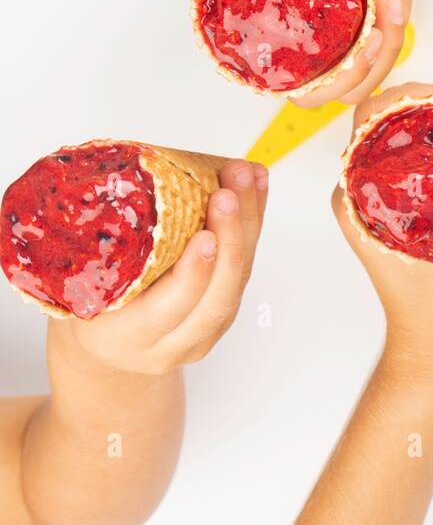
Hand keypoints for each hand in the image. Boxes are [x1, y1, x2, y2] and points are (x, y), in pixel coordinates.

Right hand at [51, 162, 267, 376]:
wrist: (110, 346)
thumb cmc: (93, 305)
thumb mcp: (86, 287)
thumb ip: (107, 252)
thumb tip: (126, 181)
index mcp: (129, 337)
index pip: (168, 312)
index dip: (192, 275)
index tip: (205, 236)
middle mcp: (171, 344)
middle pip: (216, 298)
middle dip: (230, 239)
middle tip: (228, 193)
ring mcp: (203, 334)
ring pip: (238, 281)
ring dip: (248, 224)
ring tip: (247, 178)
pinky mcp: (223, 316)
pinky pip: (244, 269)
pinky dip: (252, 225)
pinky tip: (254, 188)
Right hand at [175, 0, 412, 109]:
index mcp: (258, 43)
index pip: (312, 89)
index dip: (349, 74)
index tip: (374, 36)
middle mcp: (288, 44)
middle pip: (355, 74)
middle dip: (388, 33)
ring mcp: (312, 25)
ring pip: (367, 46)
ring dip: (392, 11)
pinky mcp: (328, 3)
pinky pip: (366, 15)